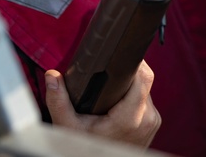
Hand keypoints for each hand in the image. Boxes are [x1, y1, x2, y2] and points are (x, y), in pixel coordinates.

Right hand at [44, 60, 161, 148]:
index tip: (119, 58)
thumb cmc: (86, 151)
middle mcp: (147, 118)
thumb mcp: (68, 127)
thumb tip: (52, 76)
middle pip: (143, 81)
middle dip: (127, 75)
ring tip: (111, 93)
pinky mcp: (153, 125)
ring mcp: (152, 122)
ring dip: (130, 88)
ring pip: (145, 90)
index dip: (134, 63)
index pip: (143, 77)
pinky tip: (118, 104)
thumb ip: (58, 101)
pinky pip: (147, 102)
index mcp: (131, 117)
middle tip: (108, 77)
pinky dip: (134, 99)